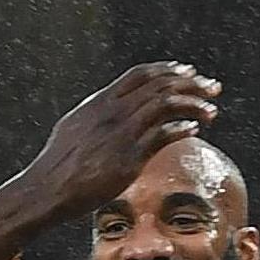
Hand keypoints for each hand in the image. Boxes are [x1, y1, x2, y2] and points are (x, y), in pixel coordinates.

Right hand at [23, 62, 219, 215]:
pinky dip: (183, 128)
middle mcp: (113, 112)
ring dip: (194, 105)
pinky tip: (194, 129)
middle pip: (161, 85)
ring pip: (167, 105)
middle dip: (192, 84)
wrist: (48, 188)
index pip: (141, 74)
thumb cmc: (60, 162)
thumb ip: (98, 113)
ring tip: (211, 112)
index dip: (169, 70)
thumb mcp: (76, 125)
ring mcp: (122, 134)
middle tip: (211, 88)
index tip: (188, 73)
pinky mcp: (128, 158)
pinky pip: (164, 136)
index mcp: (100, 102)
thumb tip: (113, 106)